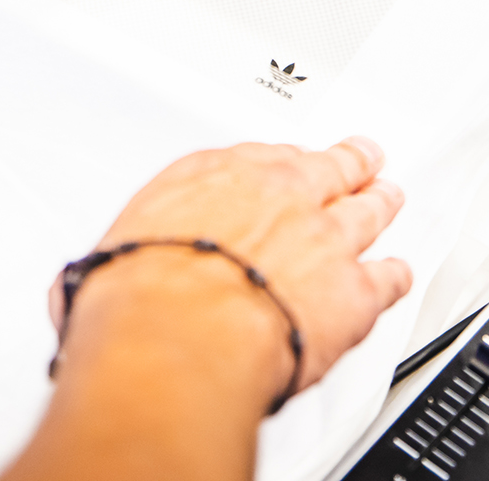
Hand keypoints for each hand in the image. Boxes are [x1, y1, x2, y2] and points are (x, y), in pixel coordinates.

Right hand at [60, 137, 410, 401]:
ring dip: (380, 203)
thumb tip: (90, 288)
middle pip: (328, 168)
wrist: (179, 333)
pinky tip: (399, 276)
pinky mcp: (353, 292)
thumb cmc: (138, 295)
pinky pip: (387, 278)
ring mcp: (322, 239)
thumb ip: (121, 261)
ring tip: (388, 196)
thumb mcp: (107, 261)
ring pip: (367, 210)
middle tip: (363, 155)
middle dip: (348, 162)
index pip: (261, 155)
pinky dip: (395, 277)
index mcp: (216, 176)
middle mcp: (278, 195)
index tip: (288, 164)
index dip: (282, 163)